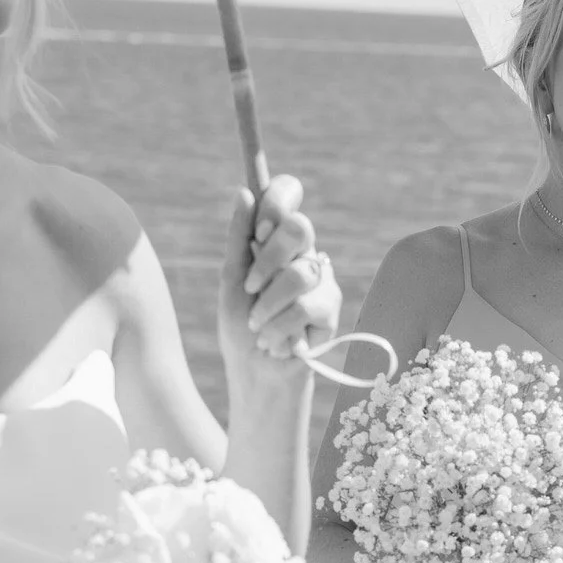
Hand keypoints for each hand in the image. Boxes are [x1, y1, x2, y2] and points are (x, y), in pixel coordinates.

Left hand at [218, 174, 341, 379]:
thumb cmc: (241, 325)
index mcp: (277, 237)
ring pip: (298, 274)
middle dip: (268, 260)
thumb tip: (244, 192)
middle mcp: (303, 252)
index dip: (278, 202)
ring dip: (268, 306)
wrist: (253, 370)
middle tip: (250, 287)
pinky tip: (274, 342)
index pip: (289, 194)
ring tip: (258, 327)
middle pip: (299, 227)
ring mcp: (320, 279)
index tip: (259, 229)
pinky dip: (281, 327)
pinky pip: (306, 307)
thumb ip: (239, 237)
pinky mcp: (331, 308)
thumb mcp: (231, 279)